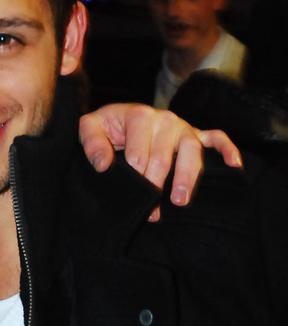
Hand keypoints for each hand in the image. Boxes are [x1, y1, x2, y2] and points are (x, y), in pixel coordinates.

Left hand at [79, 103, 242, 220]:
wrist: (121, 119)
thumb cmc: (108, 126)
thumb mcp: (91, 127)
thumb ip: (91, 143)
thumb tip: (104, 165)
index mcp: (140, 116)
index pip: (139, 155)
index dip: (135, 178)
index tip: (130, 195)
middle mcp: (166, 120)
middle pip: (164, 158)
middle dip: (155, 186)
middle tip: (149, 210)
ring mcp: (184, 127)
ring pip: (191, 152)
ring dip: (187, 178)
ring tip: (179, 201)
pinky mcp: (197, 134)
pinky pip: (217, 139)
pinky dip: (227, 150)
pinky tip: (234, 166)